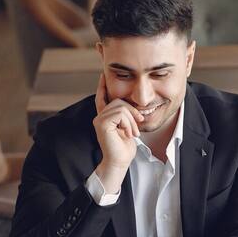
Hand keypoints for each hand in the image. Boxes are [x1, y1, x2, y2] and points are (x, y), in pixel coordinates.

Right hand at [92, 74, 142, 192]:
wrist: (120, 161)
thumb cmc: (125, 147)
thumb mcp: (129, 127)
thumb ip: (127, 116)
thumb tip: (133, 106)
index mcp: (105, 116)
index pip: (102, 97)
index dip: (103, 86)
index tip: (103, 74)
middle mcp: (100, 116)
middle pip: (119, 100)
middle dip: (133, 111)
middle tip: (138, 125)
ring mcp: (99, 119)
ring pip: (121, 107)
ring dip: (132, 120)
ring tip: (133, 133)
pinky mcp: (102, 124)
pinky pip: (120, 114)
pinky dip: (128, 123)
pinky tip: (129, 134)